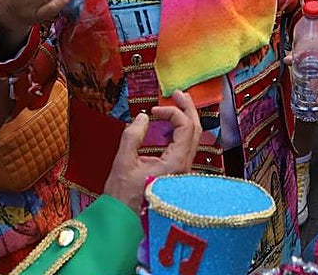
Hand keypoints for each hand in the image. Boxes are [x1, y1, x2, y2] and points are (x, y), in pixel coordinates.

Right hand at [103, 90, 201, 212]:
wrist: (122, 225)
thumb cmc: (122, 198)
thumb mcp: (123, 163)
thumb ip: (133, 136)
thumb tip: (143, 117)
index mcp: (175, 164)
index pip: (185, 127)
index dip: (172, 112)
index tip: (153, 110)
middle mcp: (185, 168)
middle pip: (195, 130)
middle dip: (187, 109)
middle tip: (176, 94)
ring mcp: (183, 173)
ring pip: (192, 140)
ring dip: (185, 119)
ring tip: (175, 104)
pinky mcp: (177, 176)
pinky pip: (185, 148)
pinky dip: (180, 133)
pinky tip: (169, 128)